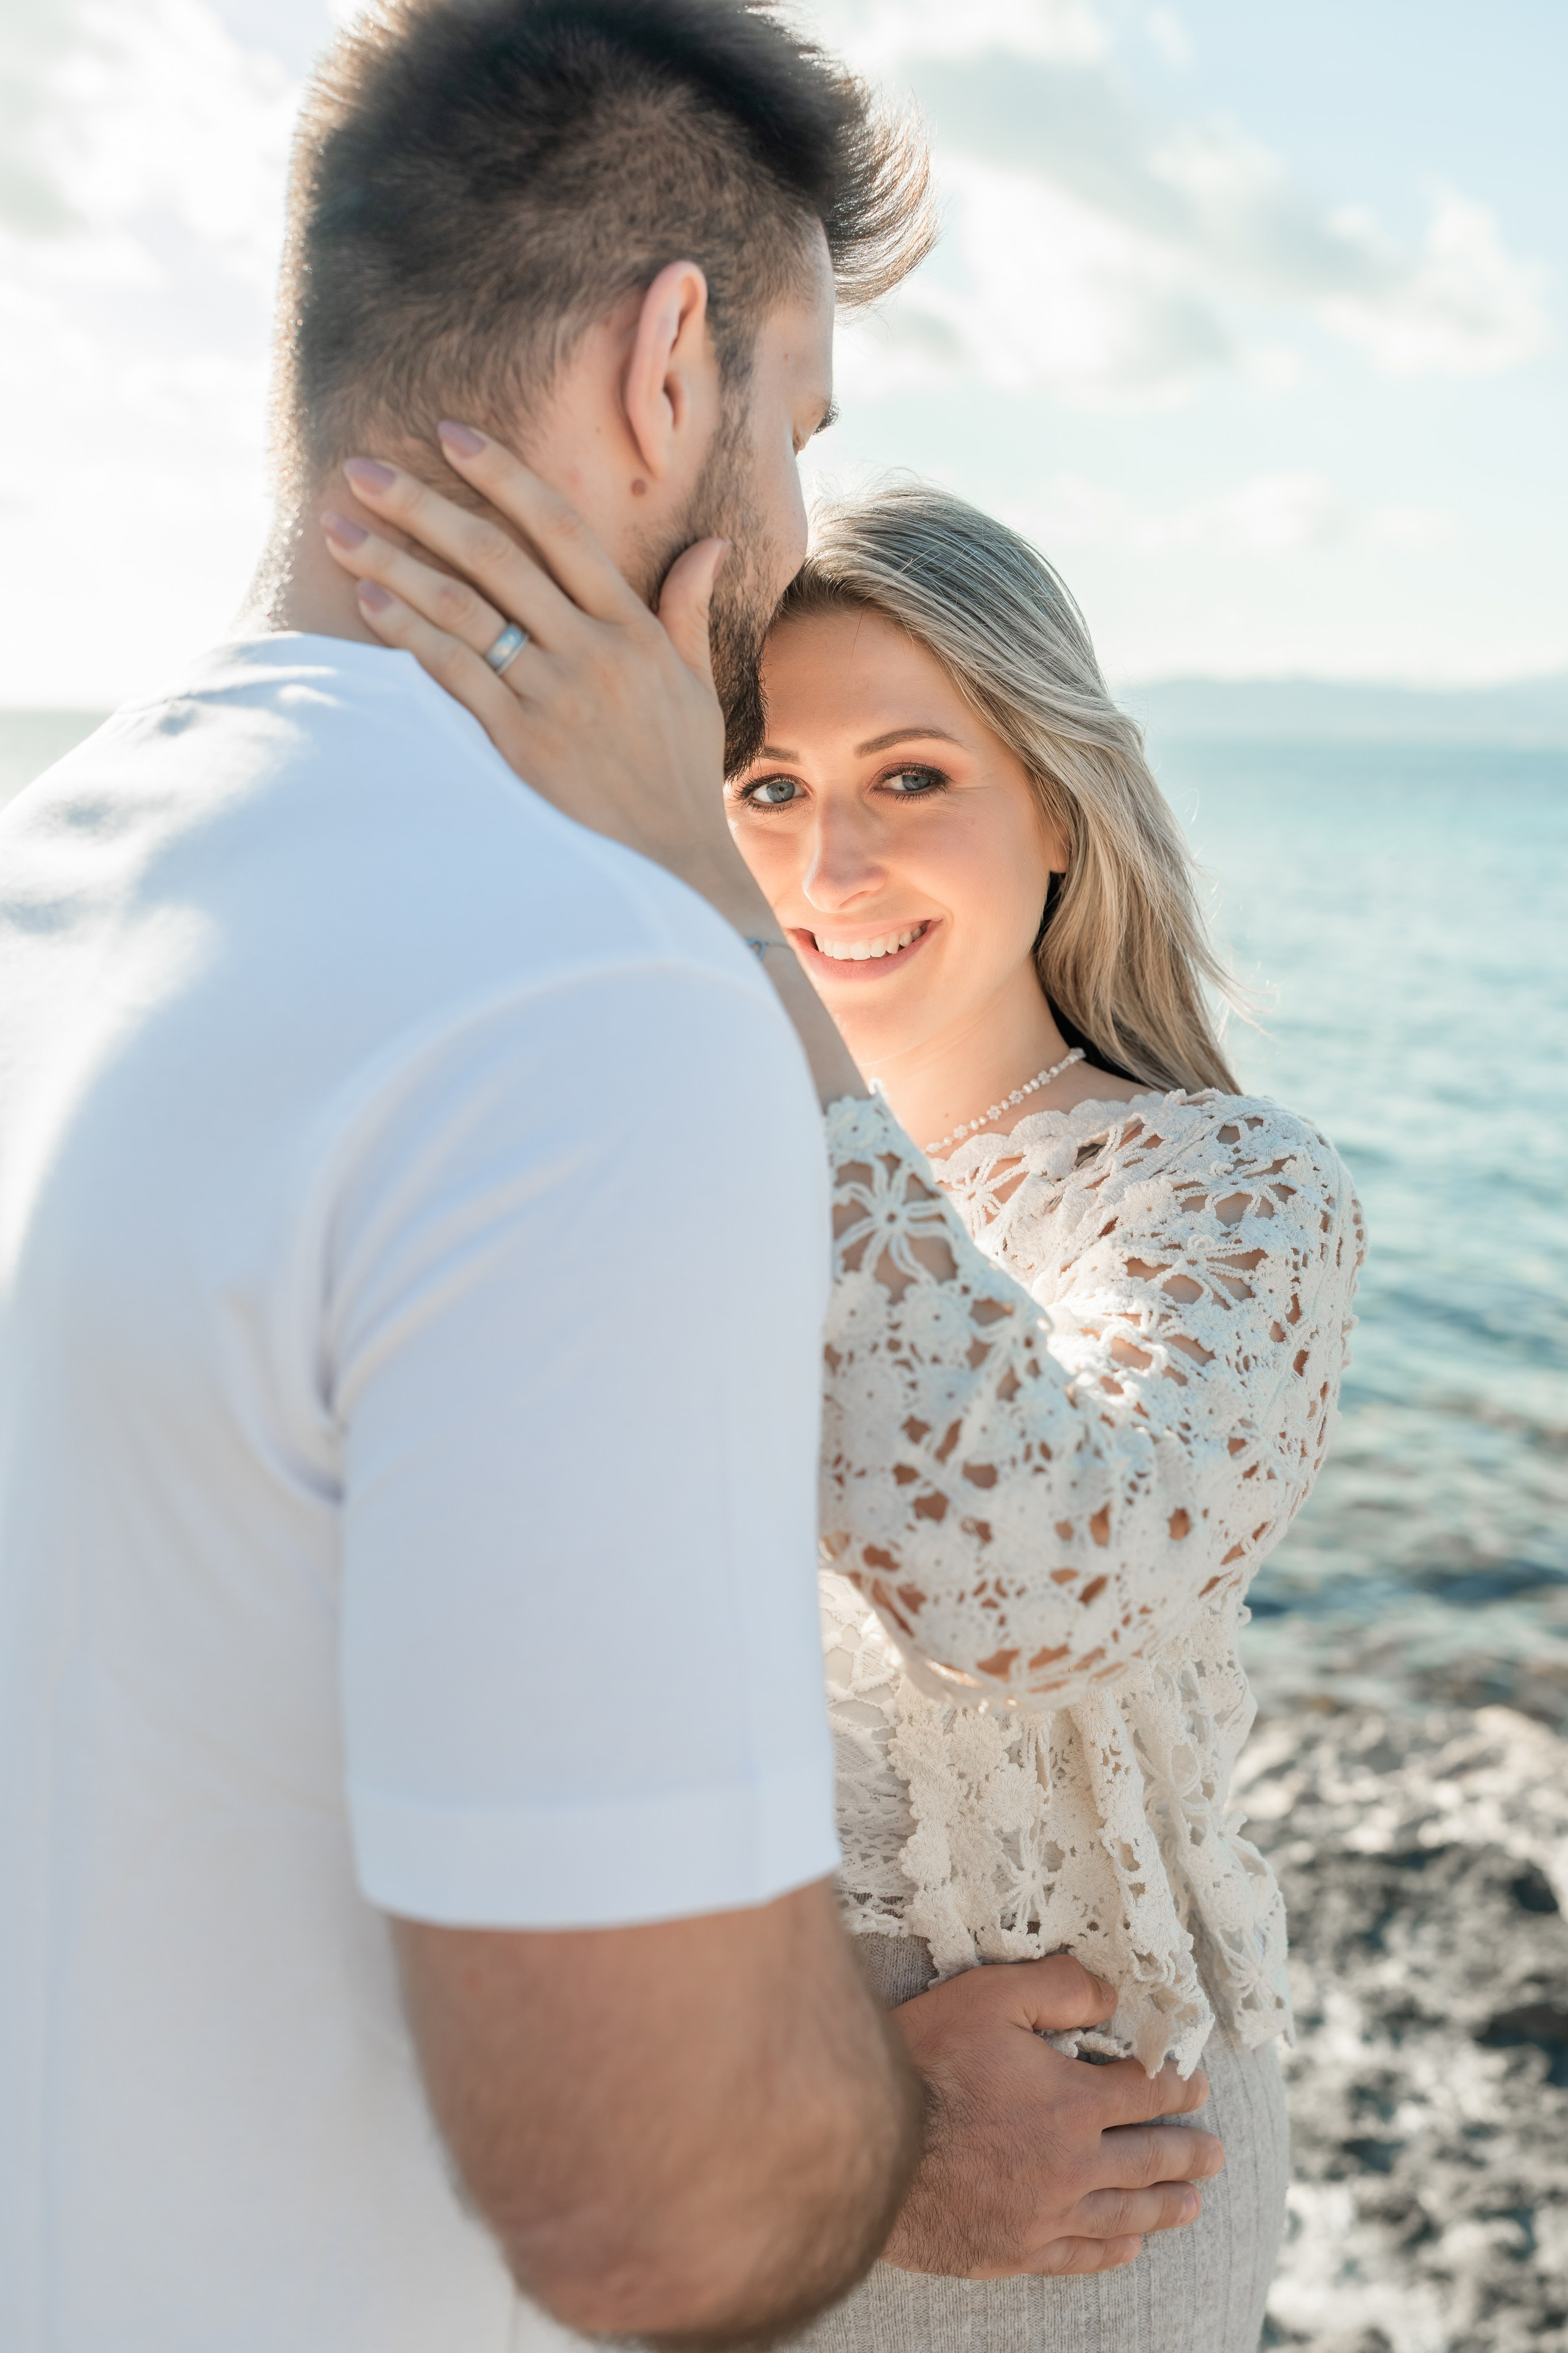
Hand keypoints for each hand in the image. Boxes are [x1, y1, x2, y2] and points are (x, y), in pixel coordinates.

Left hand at [321, 427, 762, 923]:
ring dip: (394, 564)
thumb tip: (708, 546)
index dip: (503, 475)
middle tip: (362, 469)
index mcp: (632, 628)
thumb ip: (686, 612)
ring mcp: (553, 699)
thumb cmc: (680, 776)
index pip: (562, 529)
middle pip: (496, 557)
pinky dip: (408, 636)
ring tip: (340, 531)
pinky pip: (454, 676)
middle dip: (422, 506)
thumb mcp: (698, 688)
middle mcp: (591, 653)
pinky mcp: (519, 746)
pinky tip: (368, 604)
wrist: (673, 864)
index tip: (450, 434)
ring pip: (463, 611)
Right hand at [884, 1957, 1222, 2278]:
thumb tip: (1111, 1994)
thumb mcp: (989, 1998)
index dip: (1177, 2087)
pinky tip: (1128, 2247)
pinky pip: (1080, 2256)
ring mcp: (1046, 2215)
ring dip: (1163, 2206)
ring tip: (1191, 2204)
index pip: (1145, 2093)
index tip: (1197, 2086)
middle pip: (1147, 2159)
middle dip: (1186, 2153)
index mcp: (1073, 2103)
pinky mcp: (1015, 2250)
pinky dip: (1111, 2251)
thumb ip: (1058, 1988)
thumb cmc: (925, 2062)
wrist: (870, 2148)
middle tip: (1215, 2154)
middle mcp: (1073, 2165)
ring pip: (1123, 2213)